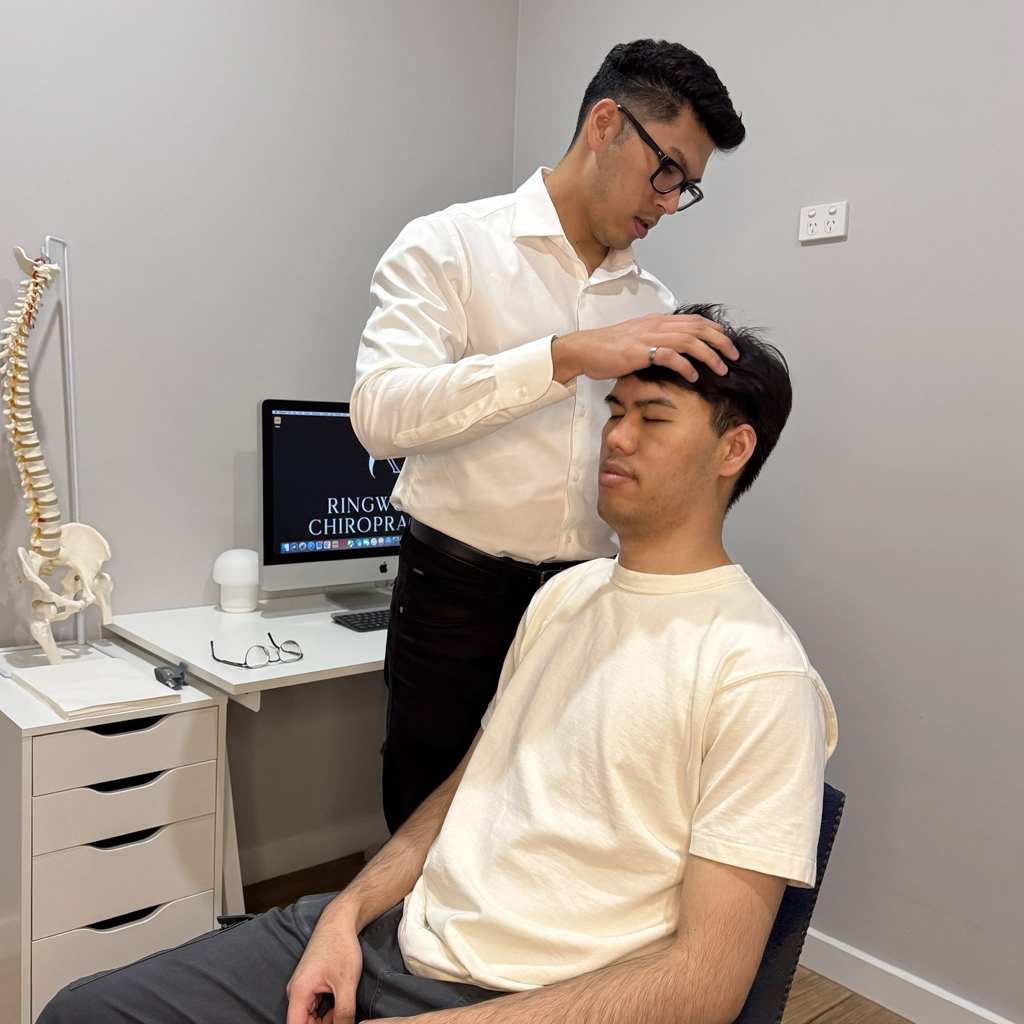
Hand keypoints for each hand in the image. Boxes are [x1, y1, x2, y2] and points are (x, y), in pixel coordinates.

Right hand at [286, 904, 362, 1023]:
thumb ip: (344, 1012)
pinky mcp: (308, 985)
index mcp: (299, 992)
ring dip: (325, 1022)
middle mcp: (295, 992)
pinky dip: (326, 1013)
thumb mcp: (346, 983)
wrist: (339, 922)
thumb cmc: (341, 947)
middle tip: (343, 1021)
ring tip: (344, 1013)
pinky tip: (340, 1007)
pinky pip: (313, 1008)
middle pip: (303, 1023)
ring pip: (309, 1017)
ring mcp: (301, 988)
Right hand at [551, 312, 737, 383]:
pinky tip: (694, 377)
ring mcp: (648, 337)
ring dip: (710, 355)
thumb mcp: (637, 341)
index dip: (714, 329)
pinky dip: (686, 366)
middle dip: (721, 341)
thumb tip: (673, 355)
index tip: (728, 342)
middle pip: (698, 328)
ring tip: (721, 369)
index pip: (693, 321)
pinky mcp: (640, 352)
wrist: (583, 349)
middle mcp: (656, 325)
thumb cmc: (607, 349)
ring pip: (689, 341)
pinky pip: (670, 356)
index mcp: (657, 321)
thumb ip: (655, 343)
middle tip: (735, 355)